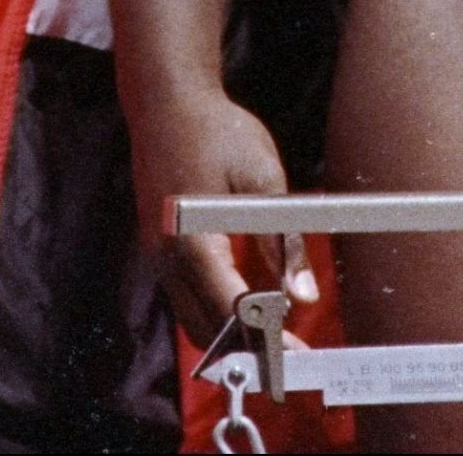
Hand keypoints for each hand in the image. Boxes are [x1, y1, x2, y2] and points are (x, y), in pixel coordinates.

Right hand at [133, 91, 294, 343]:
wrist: (166, 103)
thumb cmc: (218, 133)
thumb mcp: (263, 182)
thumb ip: (283, 243)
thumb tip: (305, 297)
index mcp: (192, 244)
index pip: (232, 311)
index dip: (267, 340)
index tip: (300, 359)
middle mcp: (166, 260)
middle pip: (208, 330)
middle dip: (250, 349)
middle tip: (296, 356)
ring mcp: (158, 258)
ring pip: (194, 320)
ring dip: (233, 336)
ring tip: (280, 337)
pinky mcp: (160, 252)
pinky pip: (187, 299)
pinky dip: (218, 313)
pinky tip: (253, 306)